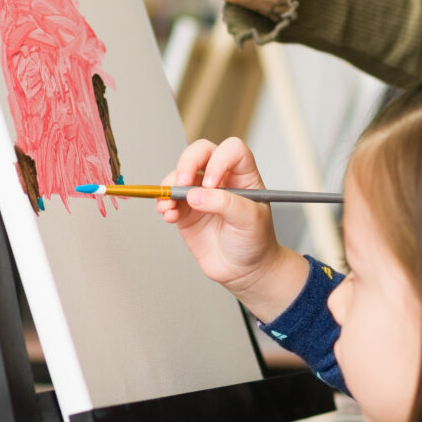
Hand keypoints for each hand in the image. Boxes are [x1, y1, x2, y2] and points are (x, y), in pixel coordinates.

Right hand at [156, 137, 309, 314]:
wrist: (245, 271)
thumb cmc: (256, 242)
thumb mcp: (250, 221)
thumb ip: (225, 204)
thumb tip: (195, 195)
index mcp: (244, 175)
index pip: (231, 150)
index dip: (219, 161)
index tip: (212, 183)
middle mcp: (221, 179)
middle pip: (200, 153)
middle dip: (186, 164)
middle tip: (183, 184)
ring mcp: (201, 194)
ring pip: (179, 174)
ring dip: (170, 187)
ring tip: (171, 206)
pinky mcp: (186, 211)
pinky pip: (169, 200)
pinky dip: (164, 205)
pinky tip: (169, 215)